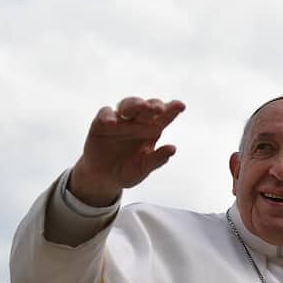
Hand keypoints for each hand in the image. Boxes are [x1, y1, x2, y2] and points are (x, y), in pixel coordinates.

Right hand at [69, 97, 185, 205]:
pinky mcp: (101, 123)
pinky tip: (112, 122)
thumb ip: (157, 159)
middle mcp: (137, 122)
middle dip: (153, 105)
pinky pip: (104, 114)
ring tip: (141, 106)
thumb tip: (173, 149)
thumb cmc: (127, 171)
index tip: (181, 106)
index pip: (163, 117)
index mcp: (151, 130)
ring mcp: (119, 121)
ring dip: (134, 104)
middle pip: (146, 107)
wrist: (104, 179)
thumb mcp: (143, 169)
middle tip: (159, 108)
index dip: (172, 109)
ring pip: (127, 105)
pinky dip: (107, 116)